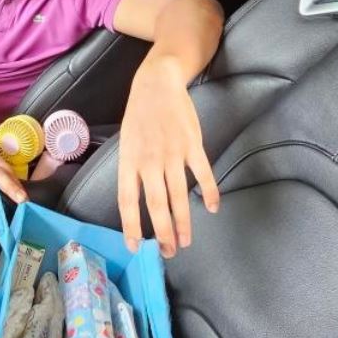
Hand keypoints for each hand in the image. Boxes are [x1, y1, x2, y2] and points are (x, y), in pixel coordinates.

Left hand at [118, 57, 219, 257]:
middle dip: (162, 232)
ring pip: (179, 195)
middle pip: (156, 204)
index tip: (135, 247)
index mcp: (129, 162)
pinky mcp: (192, 145)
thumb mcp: (125, 144)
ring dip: (183, 222)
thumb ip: (132, 170)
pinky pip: (202, 173)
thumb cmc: (138, 117)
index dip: (131, 226)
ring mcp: (172, 153)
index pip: (127, 201)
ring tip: (186, 241)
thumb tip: (136, 199)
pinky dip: (209, 192)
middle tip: (169, 252)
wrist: (156, 85)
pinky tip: (212, 208)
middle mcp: (149, 161)